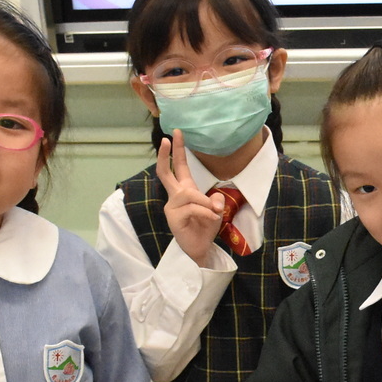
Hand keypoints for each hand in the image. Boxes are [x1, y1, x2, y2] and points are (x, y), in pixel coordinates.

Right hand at [156, 130, 229, 263]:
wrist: (200, 248)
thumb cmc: (205, 227)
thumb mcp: (215, 210)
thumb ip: (214, 200)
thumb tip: (213, 198)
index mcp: (185, 190)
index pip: (180, 166)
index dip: (178, 150)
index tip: (176, 132)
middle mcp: (176, 196)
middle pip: (166, 172)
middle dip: (166, 155)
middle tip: (165, 139)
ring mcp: (172, 207)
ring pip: (188, 194)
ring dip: (204, 202)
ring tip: (215, 212)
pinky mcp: (173, 218)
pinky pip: (192, 209)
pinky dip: (205, 213)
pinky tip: (212, 219)